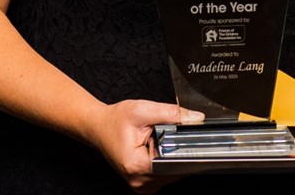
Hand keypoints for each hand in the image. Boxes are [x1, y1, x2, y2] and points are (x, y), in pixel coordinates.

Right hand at [86, 99, 203, 192]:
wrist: (99, 127)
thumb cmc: (115, 120)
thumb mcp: (143, 110)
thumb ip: (171, 113)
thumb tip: (195, 118)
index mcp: (137, 165)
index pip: (174, 164)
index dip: (182, 148)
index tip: (180, 137)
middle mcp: (139, 180)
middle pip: (175, 169)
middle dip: (176, 150)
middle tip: (161, 135)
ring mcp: (141, 184)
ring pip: (172, 173)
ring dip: (171, 156)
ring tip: (156, 141)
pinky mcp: (143, 183)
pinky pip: (165, 174)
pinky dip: (165, 161)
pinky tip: (155, 149)